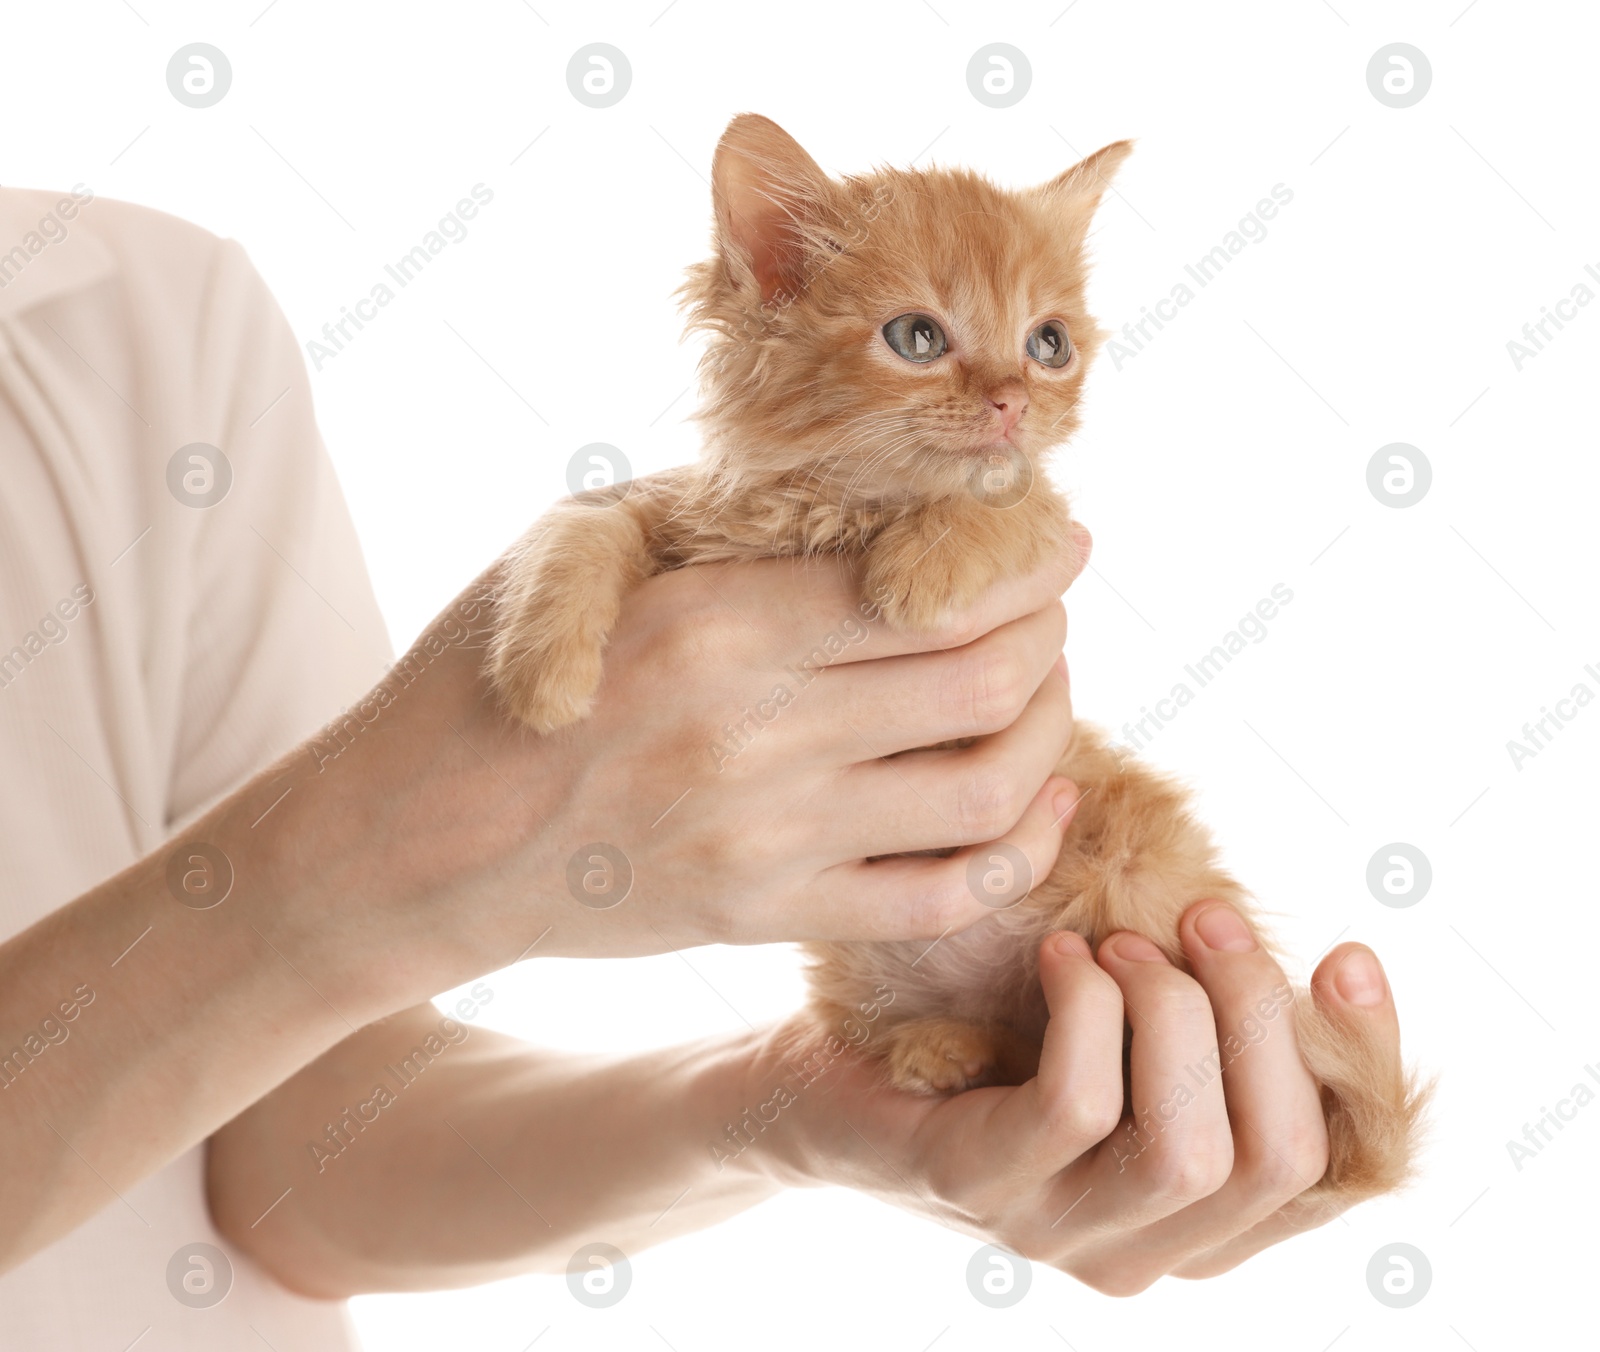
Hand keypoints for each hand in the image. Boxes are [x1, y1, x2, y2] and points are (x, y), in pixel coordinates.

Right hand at [225, 532, 1089, 1015]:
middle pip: (980, 679)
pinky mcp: (764, 918)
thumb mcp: (575, 553)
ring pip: (985, 791)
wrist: (408, 848)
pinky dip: (1017, 854)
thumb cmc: (481, 679)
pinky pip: (937, 898)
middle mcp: (758, 733)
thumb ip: (716, 519)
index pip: (928, 587)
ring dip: (1047, 733)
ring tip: (1045, 692)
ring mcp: (768, 840)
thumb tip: (859, 494)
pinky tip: (1038, 807)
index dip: (1024, 560)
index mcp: (715, 621)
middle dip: (1049, 632)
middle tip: (1053, 607)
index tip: (1058, 537)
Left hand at [748, 903, 1403, 1293]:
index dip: (1367, 1062)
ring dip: (1171, 1008)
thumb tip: (1320, 963)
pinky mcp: (969, 1185)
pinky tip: (1061, 959)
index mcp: (1194, 1218)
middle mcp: (1138, 1250)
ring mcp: (1051, 1234)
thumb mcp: (1121, 1035)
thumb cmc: (982, 1045)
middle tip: (1202, 919)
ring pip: (1188, 1147)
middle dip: (1258, 1012)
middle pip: (1277, 1157)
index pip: (1339, 1172)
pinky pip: (1075, 1108)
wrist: (816, 1083)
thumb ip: (1210, 1028)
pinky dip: (1087, 1009)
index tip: (1347, 951)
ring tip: (1115, 942)